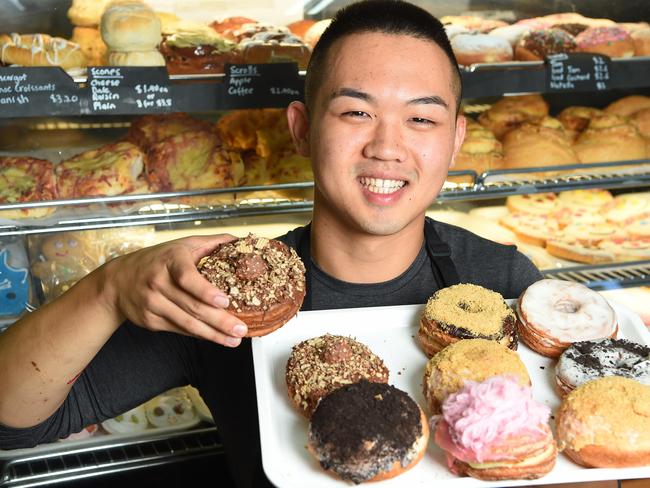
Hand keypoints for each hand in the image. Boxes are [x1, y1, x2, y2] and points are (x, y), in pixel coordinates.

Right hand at [102, 234, 247, 346]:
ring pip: (187, 323)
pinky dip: (199, 335)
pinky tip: (215, 337)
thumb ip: (211, 243)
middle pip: (192, 306)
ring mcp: (153, 303)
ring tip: (234, 340)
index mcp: (170, 260)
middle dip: (220, 321)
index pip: (187, 277)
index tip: (224, 301)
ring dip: (213, 334)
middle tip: (240, 328)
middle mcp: (158, 282)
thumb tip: (239, 241)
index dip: (206, 291)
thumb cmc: (157, 260)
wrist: (118, 281)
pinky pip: (179, 330)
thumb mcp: (182, 245)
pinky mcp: (150, 320)